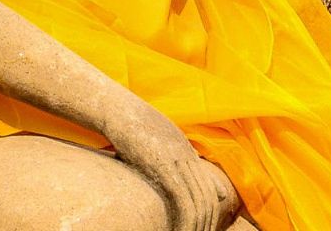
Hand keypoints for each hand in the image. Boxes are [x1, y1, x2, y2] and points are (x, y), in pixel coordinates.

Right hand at [107, 101, 228, 230]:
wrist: (120, 110)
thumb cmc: (133, 129)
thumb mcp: (160, 143)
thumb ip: (178, 158)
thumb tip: (184, 167)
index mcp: (188, 153)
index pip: (209, 188)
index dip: (210, 212)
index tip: (205, 228)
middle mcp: (188, 157)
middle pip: (207, 198)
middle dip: (206, 223)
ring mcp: (178, 161)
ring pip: (198, 201)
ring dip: (197, 226)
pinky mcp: (164, 165)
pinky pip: (182, 198)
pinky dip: (185, 220)